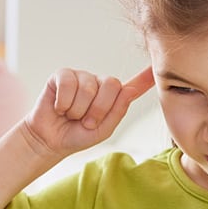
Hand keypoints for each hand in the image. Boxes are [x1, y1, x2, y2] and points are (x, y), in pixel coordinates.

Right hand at [23, 67, 153, 157]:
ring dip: (78, 109)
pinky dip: (63, 102)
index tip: (157, 67)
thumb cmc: (77, 135)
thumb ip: (118, 111)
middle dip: (98, 109)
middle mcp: (98, 83)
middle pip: (111, 84)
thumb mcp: (103, 129)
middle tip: (85, 121)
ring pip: (88, 87)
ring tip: (71, 115)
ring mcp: (81, 77)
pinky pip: (69, 83)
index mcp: (112, 98)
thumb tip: (129, 91)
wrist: (50, 141)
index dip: (146, 77)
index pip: (133, 86)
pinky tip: (59, 107)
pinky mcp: (62, 75)